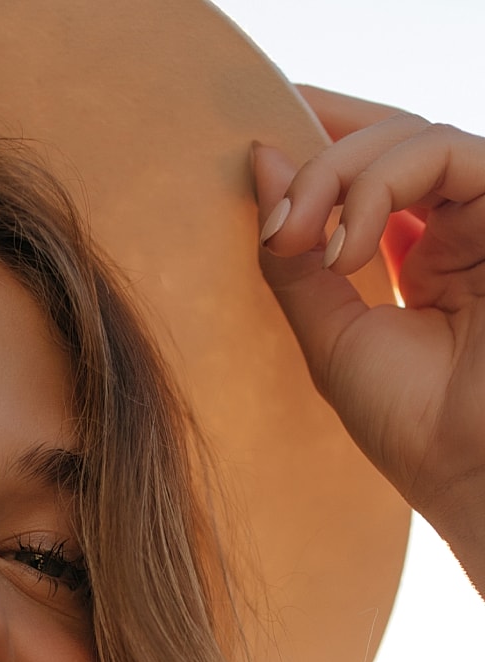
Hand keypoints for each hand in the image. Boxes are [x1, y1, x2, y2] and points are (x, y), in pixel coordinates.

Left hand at [252, 86, 484, 593]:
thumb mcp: (328, 332)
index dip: (323, 133)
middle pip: (390, 139)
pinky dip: (377, 186)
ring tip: (298, 239)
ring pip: (412, 137)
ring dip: (337, 174)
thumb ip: (292, 254)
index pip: (375, 167)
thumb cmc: (409, 421)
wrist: (469, 469)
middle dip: (318, 162)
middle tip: (273, 221)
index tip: (256, 133)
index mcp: (424, 253)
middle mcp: (463, 227)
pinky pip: (443, 152)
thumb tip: (259, 158)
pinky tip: (343, 249)